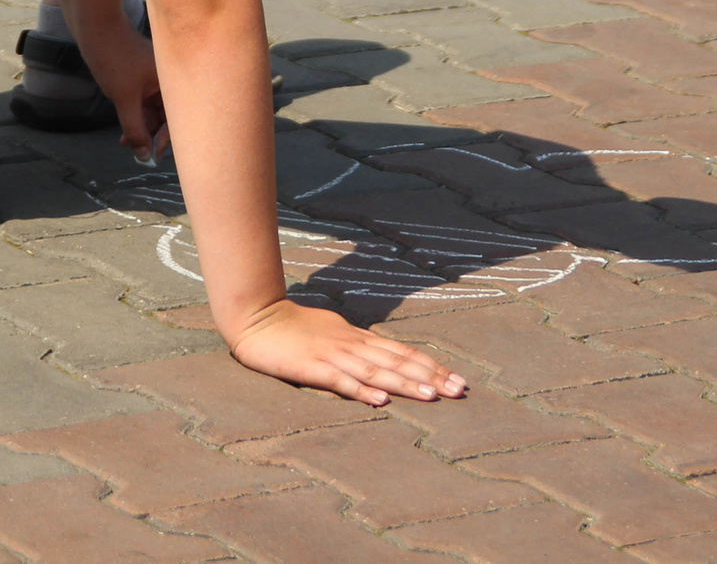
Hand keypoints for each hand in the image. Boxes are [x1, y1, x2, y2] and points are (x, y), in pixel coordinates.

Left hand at [73, 18, 166, 161]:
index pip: (178, 117)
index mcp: (172, 80)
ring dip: (142, 127)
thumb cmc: (114, 57)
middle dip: (152, 134)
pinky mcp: (143, 78)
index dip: (166, 139)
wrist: (95, 29)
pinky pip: (145, 103)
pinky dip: (136, 116)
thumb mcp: (125, 99)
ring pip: (154, 111)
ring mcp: (155, 79)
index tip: (153, 156)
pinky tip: (125, 129)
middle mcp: (168, 80)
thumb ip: (135, 129)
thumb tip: (144, 156)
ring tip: (126, 141)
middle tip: (137, 151)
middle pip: (168, 116)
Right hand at [227, 297, 466, 406]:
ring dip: (405, 384)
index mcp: (358, 338)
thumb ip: (357, 345)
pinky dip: (362, 390)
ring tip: (431, 396)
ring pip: (376, 370)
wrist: (257, 316)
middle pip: (397, 361)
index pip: (402, 351)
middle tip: (459, 390)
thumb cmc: (294, 327)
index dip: (430, 365)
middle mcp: (351, 345)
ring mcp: (332, 355)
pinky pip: (340, 381)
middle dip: (430, 376)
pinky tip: (380, 401)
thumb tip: (383, 356)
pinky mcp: (311, 368)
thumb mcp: (333, 332)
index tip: (456, 379)